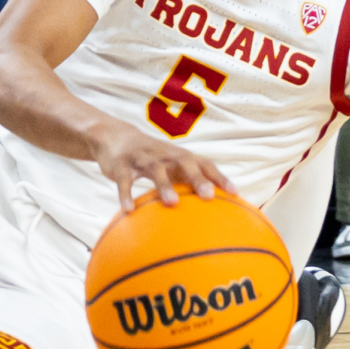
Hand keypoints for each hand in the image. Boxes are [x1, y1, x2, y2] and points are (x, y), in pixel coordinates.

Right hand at [93, 121, 230, 210]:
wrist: (116, 137)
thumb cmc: (153, 159)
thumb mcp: (171, 167)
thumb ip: (188, 183)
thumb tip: (212, 210)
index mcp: (178, 155)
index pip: (203, 163)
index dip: (218, 177)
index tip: (234, 193)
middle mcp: (164, 154)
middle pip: (184, 161)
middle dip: (197, 178)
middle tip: (209, 196)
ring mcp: (142, 158)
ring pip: (155, 170)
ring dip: (164, 185)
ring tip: (173, 203)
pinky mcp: (121, 165)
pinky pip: (124, 180)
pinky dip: (126, 194)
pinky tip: (128, 210)